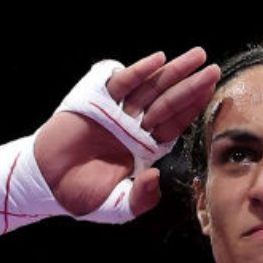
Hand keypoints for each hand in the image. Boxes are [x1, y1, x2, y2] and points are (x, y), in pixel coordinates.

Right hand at [33, 47, 219, 217]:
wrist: (47, 184)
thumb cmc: (82, 195)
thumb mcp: (117, 206)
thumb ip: (140, 199)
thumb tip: (156, 177)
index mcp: (145, 148)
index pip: (175, 124)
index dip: (193, 108)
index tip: (212, 93)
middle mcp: (135, 126)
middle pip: (169, 101)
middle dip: (192, 85)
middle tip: (214, 68)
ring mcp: (117, 111)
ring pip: (151, 88)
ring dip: (173, 71)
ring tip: (197, 56)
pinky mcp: (96, 100)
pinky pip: (122, 83)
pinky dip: (139, 72)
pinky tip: (157, 60)